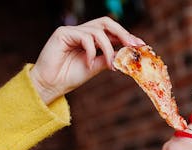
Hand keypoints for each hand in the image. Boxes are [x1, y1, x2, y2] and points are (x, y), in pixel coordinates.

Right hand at [29, 17, 144, 103]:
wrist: (50, 85)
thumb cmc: (69, 77)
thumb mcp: (95, 67)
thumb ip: (108, 58)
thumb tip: (125, 54)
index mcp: (90, 39)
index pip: (111, 31)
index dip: (126, 36)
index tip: (141, 45)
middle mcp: (81, 32)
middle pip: (106, 22)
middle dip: (122, 33)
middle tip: (132, 45)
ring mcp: (72, 31)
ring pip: (97, 31)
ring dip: (108, 49)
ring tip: (109, 64)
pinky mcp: (62, 33)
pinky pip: (84, 37)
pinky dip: (91, 51)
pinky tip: (89, 64)